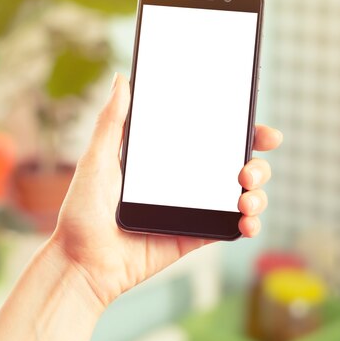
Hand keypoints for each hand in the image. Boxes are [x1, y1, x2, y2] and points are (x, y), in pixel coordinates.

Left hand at [49, 73, 282, 307]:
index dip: (237, 130)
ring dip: (257, 193)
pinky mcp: (192, 236)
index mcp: (162, 159)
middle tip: (249, 169)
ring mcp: (190, 209)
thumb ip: (111, 122)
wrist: (82, 262)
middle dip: (256, 162)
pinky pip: (229, 228)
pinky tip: (247, 221)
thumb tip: (120, 79)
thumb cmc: (83, 211)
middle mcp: (181, 181)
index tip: (257, 126)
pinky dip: (248, 224)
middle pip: (233, 164)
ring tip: (246, 197)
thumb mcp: (96, 160)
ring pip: (240, 195)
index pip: (207, 137)